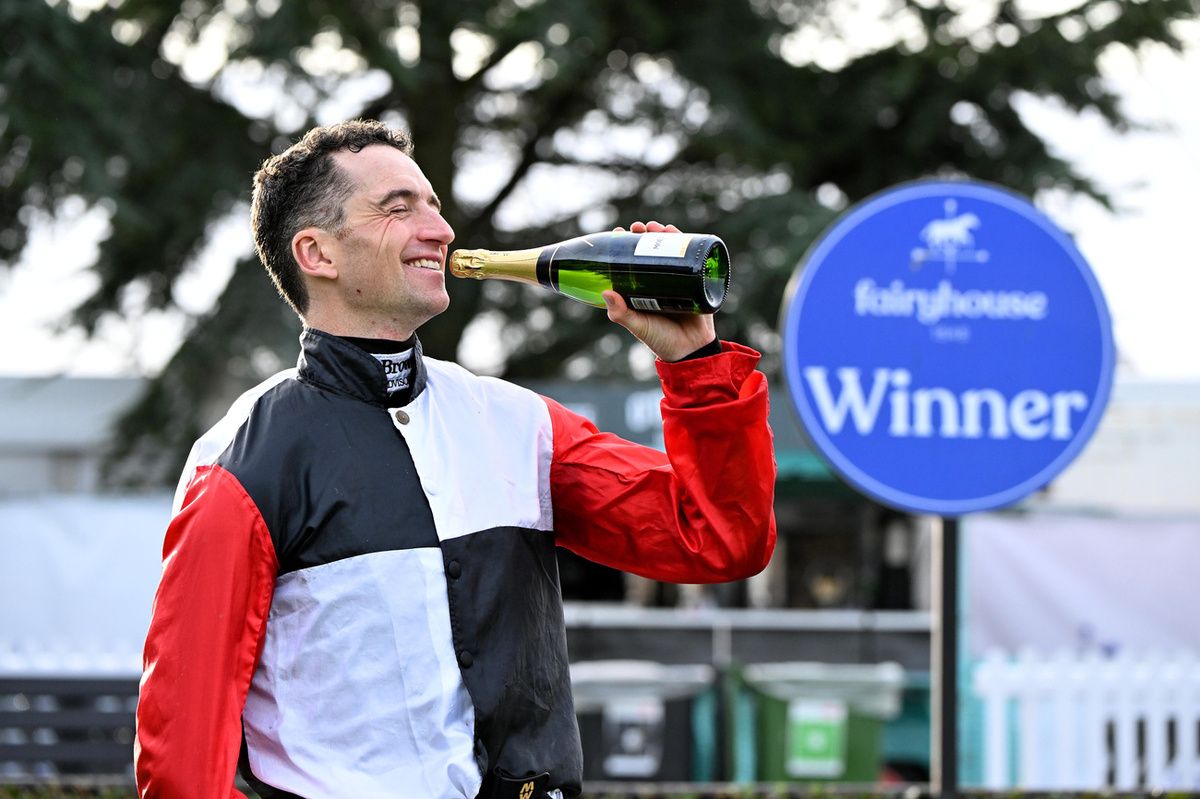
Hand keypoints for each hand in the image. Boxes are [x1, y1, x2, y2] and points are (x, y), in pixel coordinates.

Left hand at [604, 220, 717, 361]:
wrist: (691, 351)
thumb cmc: (661, 340)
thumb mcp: (638, 325)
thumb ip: (621, 314)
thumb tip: (606, 292)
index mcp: (641, 288)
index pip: (631, 260)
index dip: (625, 244)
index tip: (619, 232)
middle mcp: (658, 280)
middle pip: (650, 250)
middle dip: (644, 234)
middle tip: (638, 227)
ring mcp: (678, 279)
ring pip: (670, 249)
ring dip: (663, 234)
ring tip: (656, 227)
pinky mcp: (696, 280)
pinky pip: (691, 257)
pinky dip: (686, 241)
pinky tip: (676, 233)